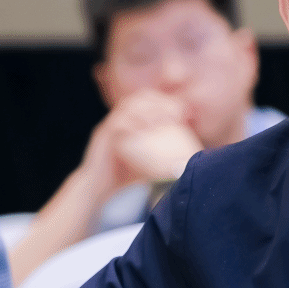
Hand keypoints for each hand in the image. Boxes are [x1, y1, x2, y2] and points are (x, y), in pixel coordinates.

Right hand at [81, 89, 200, 192]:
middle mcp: (121, 120)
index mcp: (133, 122)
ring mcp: (110, 126)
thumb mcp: (149, 163)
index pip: (151, 101)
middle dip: (159, 102)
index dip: (168, 103)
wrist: (98, 190)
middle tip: (176, 114)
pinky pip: (115, 123)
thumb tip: (190, 160)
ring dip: (146, 110)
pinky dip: (131, 123)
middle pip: (139, 97)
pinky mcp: (102, 137)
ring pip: (127, 106)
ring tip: (162, 121)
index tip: (184, 114)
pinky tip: (145, 130)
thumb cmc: (125, 178)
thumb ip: (164, 156)